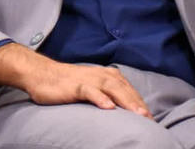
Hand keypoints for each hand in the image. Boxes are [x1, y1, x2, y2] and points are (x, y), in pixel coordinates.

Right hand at [0, 43, 150, 117]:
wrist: (43, 74)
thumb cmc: (69, 84)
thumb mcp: (92, 87)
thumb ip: (107, 94)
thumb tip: (122, 110)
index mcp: (108, 76)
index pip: (129, 91)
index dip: (140, 103)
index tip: (151, 118)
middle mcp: (102, 75)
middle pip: (125, 90)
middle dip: (138, 104)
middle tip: (150, 119)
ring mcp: (89, 79)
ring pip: (112, 89)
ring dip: (126, 101)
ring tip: (137, 114)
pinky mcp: (76, 86)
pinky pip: (90, 91)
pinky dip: (100, 98)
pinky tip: (108, 107)